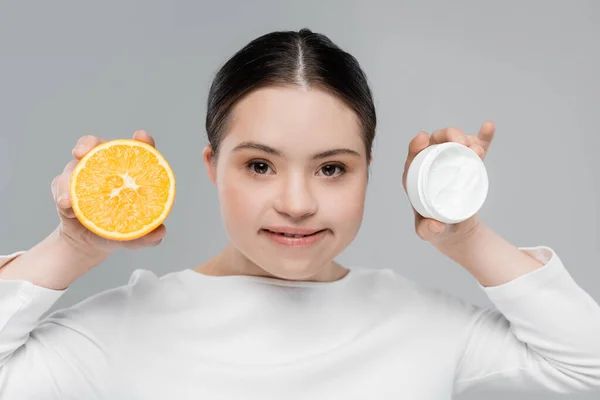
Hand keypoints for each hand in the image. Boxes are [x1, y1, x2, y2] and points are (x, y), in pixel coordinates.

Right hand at [51, 130, 166, 255]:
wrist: (89, 242)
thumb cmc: (118, 230)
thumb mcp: (133, 236)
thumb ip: (147, 236)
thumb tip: (159, 233)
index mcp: (129, 173)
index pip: (139, 151)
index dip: (142, 142)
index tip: (141, 137)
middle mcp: (106, 167)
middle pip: (98, 145)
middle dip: (89, 144)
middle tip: (82, 153)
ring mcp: (83, 173)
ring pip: (74, 165)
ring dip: (70, 178)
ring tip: (70, 199)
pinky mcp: (64, 185)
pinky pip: (59, 183)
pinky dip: (61, 193)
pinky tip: (65, 204)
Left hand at [402, 121, 495, 243]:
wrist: (455, 229)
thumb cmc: (435, 226)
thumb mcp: (428, 231)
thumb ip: (428, 230)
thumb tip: (436, 226)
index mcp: (416, 175)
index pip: (414, 155)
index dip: (417, 144)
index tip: (424, 138)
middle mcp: (432, 163)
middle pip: (437, 141)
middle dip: (448, 135)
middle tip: (461, 142)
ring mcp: (452, 161)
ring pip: (457, 142)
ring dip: (467, 139)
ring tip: (477, 149)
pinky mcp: (469, 164)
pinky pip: (477, 147)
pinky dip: (484, 137)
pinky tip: (488, 126)